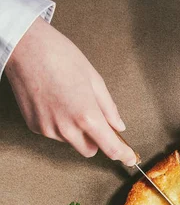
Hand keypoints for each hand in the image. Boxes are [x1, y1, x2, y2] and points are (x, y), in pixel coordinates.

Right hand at [5, 17, 136, 164]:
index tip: (129, 158)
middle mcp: (67, 128)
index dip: (123, 155)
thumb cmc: (60, 56)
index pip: (111, 148)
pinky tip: (54, 102)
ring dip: (75, 130)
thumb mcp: (94, 79)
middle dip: (95, 139)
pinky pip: (54, 133)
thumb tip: (118, 126)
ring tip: (68, 100)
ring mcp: (49, 129)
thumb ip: (108, 107)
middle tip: (94, 117)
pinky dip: (58, 124)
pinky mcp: (35, 126)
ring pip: (71, 141)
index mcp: (86, 116)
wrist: (25, 46)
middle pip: (90, 150)